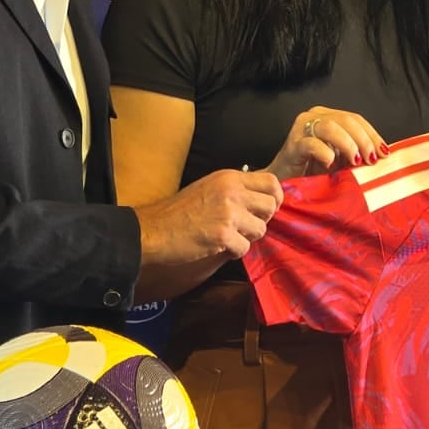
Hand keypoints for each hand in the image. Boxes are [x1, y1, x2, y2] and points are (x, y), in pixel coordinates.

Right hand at [135, 169, 283, 267]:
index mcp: (229, 177)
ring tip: (227, 237)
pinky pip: (244, 248)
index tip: (266, 209)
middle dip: (261, 220)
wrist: (153, 230)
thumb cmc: (179, 211)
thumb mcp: (209, 187)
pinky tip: (218, 246)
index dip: (274, 198)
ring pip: (260, 229)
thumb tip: (263, 200)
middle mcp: (232, 191)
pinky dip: (234, 252)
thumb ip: (235, 190)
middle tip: (244, 227)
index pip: (272, 181)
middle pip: (271, 206)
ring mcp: (228, 213)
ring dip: (247, 238)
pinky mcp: (223, 235)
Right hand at [265, 106, 387, 180]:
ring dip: (347, 144)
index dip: (372, 134)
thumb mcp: (342, 160)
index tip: (384, 152)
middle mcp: (314, 117)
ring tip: (354, 161)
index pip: (356, 119)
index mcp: (328, 117)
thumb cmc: (313, 172)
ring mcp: (301, 129)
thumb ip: (359, 153)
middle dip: (363, 140)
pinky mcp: (291, 146)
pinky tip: (331, 164)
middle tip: (371, 159)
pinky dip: (325, 153)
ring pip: (329, 126)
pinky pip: (311, 144)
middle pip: (346, 120)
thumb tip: (383, 155)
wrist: (284, 185)